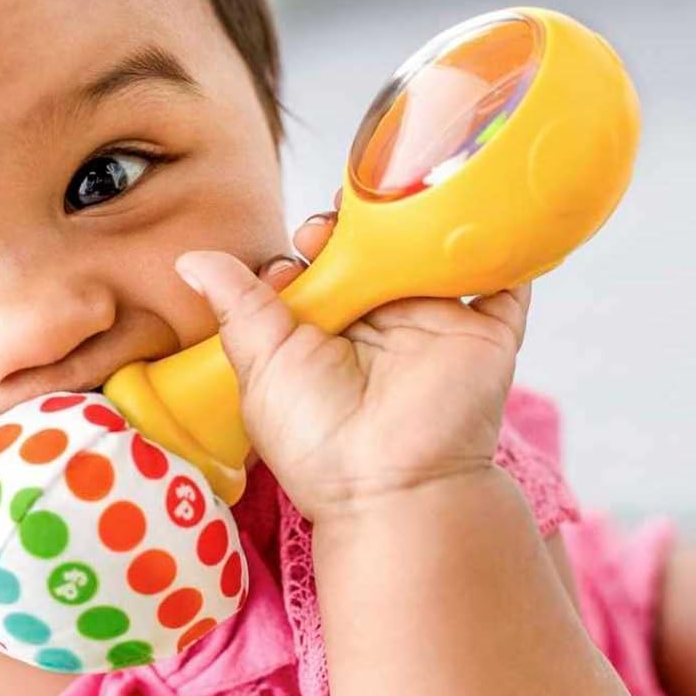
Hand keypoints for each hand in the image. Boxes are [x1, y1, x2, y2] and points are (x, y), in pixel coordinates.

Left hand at [176, 208, 529, 519]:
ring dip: (414, 220)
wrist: (388, 488)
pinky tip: (484, 207)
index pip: (320, 268)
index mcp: (327, 333)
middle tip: (328, 227)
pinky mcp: (485, 334)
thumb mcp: (261, 364)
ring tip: (387, 208)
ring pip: (430, 251)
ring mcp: (436, 325)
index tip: (288, 260)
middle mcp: (382, 325)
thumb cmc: (316, 440)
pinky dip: (503, 245)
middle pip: (374, 250)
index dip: (304, 250)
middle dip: (352, 224)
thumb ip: (236, 305)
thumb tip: (190, 258)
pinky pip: (505, 280)